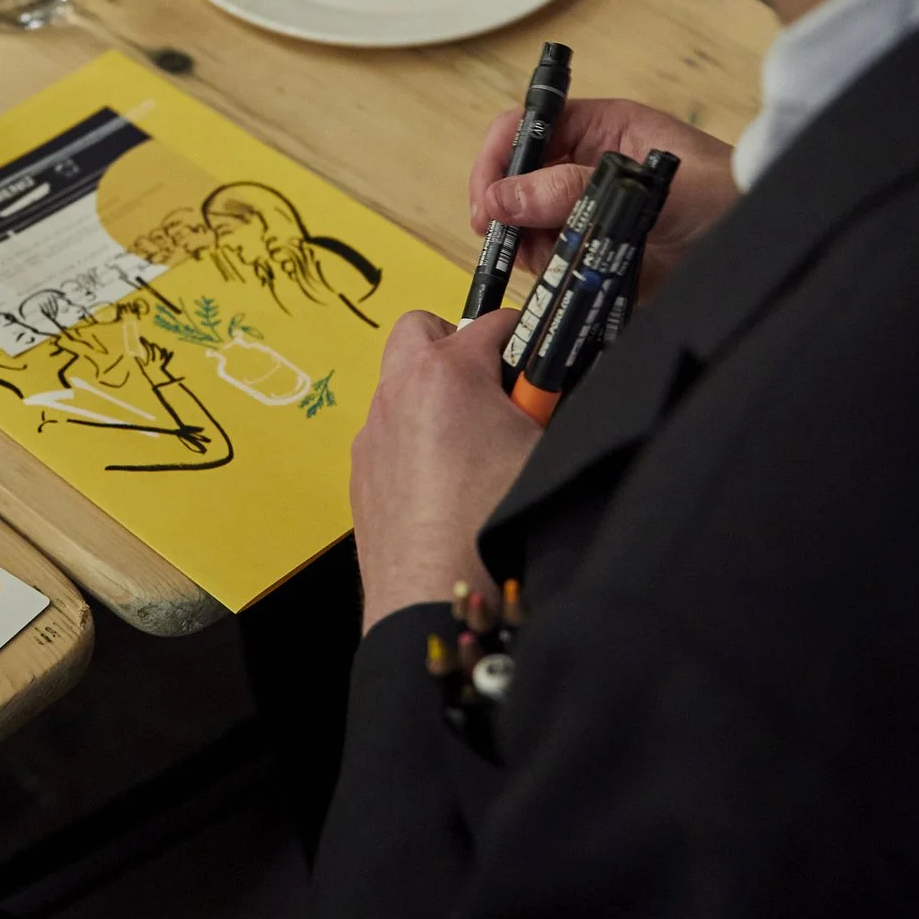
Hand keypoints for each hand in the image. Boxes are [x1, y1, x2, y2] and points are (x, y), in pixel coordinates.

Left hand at [351, 310, 540, 630]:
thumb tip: (557, 393)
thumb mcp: (546, 450)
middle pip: (421, 328)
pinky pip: (386, 432)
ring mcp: (373, 432)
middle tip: (493, 384)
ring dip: (432, 393)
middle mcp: (399, 391)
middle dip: (457, 343)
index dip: (527, 336)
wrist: (435, 596)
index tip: (541, 359)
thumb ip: (551, 407)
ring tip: (472, 440)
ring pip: (398, 384)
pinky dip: (413, 437)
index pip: (495, 322)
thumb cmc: (495, 520)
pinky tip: (443, 481)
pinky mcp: (361, 471)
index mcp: (448, 372)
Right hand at [469, 97, 740, 296]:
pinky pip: (549, 259)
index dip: (499, 158)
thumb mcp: (646, 186)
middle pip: (516, 177)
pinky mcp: (596, 253)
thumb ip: (573, 189)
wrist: (767, 250)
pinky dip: (542, 270)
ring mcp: (589, 212)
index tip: (488, 199)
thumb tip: (500, 199)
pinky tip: (556, 275)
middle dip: (500, 205)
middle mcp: (586, 167)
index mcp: (601, 130)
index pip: (528, 128)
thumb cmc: (725, 197)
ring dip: (520, 241)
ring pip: (525, 222)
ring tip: (538, 259)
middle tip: (497, 237)